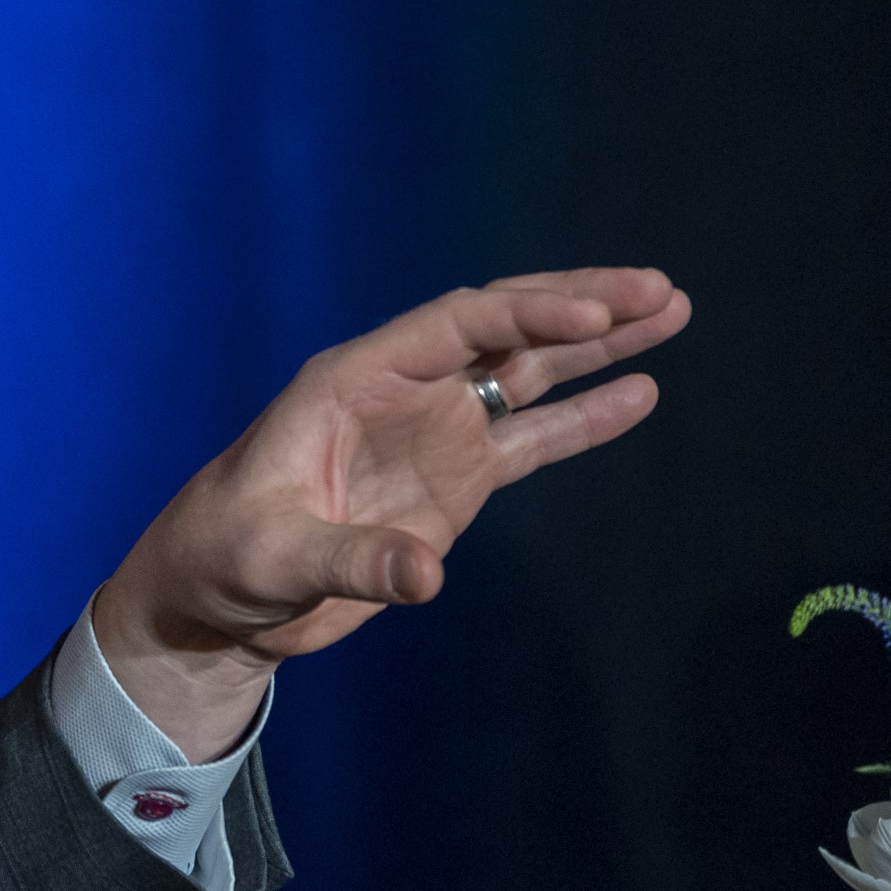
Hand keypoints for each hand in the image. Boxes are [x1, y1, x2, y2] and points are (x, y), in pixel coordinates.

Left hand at [91, 267, 689, 759]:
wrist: (219, 600)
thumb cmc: (226, 558)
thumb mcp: (276, 557)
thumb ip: (353, 560)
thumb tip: (426, 575)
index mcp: (353, 380)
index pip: (454, 326)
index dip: (524, 316)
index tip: (591, 319)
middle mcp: (402, 391)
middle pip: (503, 330)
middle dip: (580, 307)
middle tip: (660, 291)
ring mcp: (433, 432)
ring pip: (528, 372)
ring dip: (598, 345)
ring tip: (672, 311)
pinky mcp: (453, 481)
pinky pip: (532, 438)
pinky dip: (585, 417)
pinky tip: (642, 392)